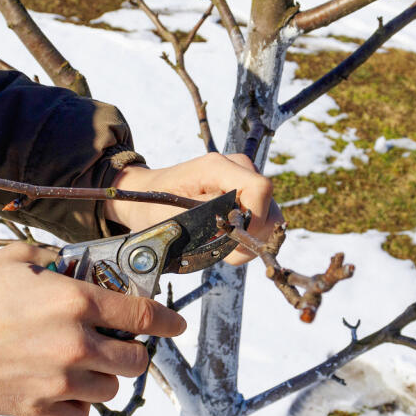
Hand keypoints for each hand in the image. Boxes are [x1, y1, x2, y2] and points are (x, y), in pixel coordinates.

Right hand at [0, 243, 185, 415]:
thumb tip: (79, 266)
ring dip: (104, 377)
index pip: (141, 314)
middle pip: (135, 360)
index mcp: (73, 301)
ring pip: (110, 389)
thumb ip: (56, 261)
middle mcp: (74, 343)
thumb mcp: (14, 260)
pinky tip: (63, 389)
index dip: (166, 320)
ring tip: (83, 364)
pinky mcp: (35, 408)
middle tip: (116, 342)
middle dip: (133, 351)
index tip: (175, 325)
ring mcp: (56, 380)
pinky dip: (78, 407)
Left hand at [104, 152, 283, 263]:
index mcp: (218, 167)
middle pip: (269, 207)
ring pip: (268, 218)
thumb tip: (235, 223)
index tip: (235, 239)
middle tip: (223, 248)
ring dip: (247, 240)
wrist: (146, 194)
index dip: (255, 219)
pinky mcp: (244, 193)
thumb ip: (206, 215)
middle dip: (251, 236)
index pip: (260, 188)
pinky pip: (260, 220)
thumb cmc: (153, 202)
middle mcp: (236, 168)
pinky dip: (246, 237)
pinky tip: (224, 240)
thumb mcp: (172, 212)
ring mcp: (242, 180)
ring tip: (219, 244)